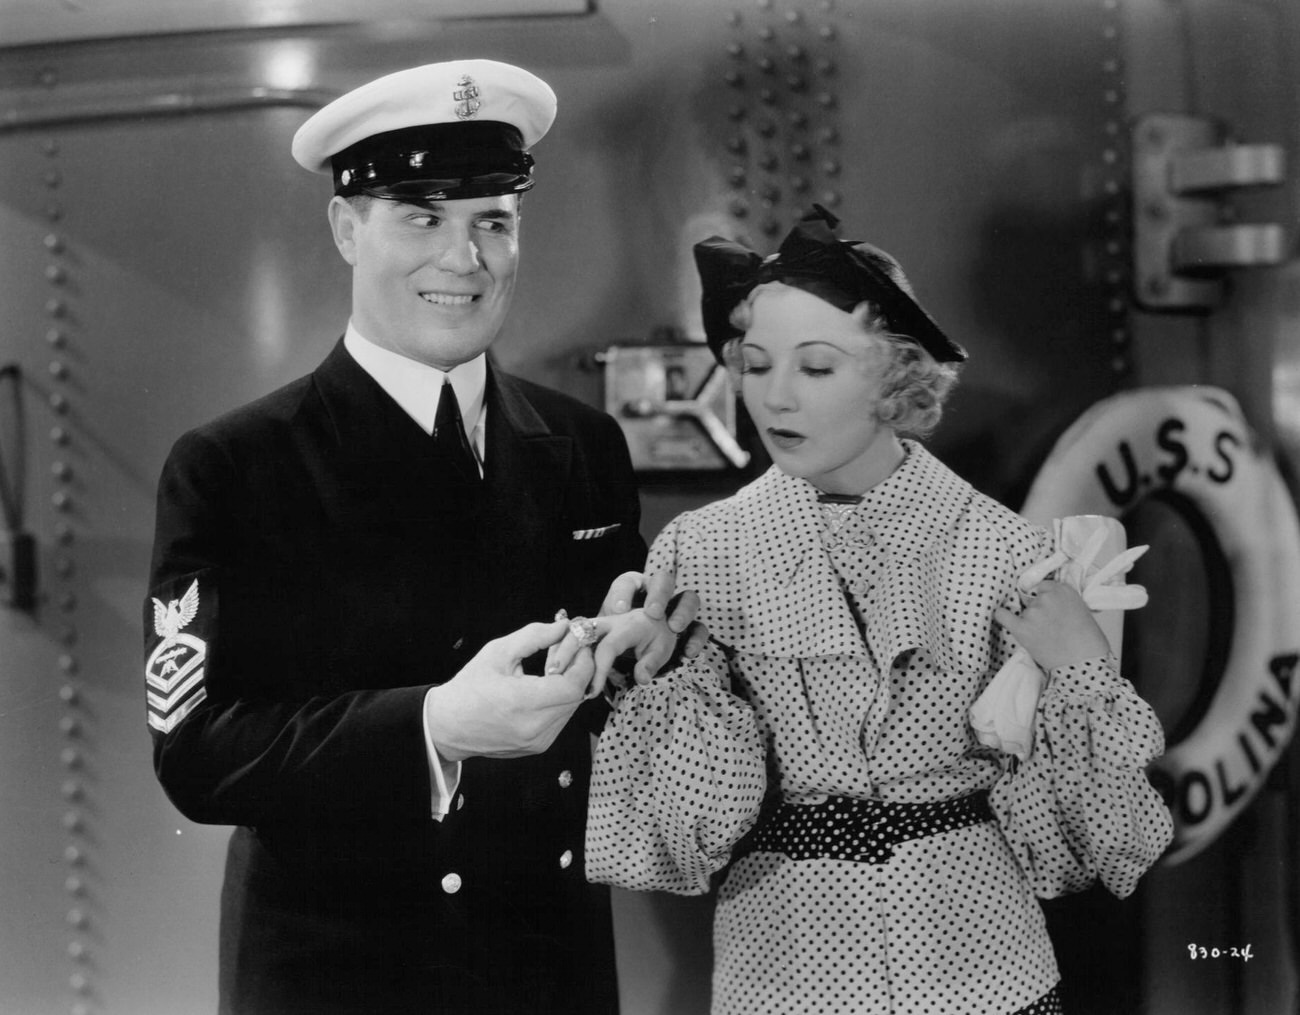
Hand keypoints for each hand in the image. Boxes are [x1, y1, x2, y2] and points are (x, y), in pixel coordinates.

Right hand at [424, 618, 591, 761]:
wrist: (448, 726)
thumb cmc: (470, 686)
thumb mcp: (497, 652)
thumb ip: (534, 636)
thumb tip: (564, 626)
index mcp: (521, 704)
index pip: (573, 685)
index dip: (582, 662)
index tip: (578, 643)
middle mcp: (534, 728)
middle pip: (576, 696)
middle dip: (578, 669)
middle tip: (568, 649)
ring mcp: (538, 741)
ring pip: (572, 707)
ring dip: (570, 684)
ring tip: (553, 666)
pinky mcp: (539, 746)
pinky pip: (561, 718)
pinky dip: (560, 700)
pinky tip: (546, 686)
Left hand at [600, 568, 709, 660]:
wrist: (626, 661)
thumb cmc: (615, 641)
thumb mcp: (606, 635)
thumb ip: (606, 635)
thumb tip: (610, 638)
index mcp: (633, 590)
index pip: (628, 582)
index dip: (624, 593)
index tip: (619, 609)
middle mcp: (657, 594)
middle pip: (664, 580)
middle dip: (660, 594)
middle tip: (653, 613)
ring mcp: (677, 609)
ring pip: (689, 599)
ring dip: (683, 612)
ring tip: (674, 627)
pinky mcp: (690, 630)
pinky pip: (700, 629)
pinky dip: (697, 639)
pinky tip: (688, 652)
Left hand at [994, 580, 1110, 671]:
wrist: (1085, 661)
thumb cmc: (1089, 640)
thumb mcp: (1081, 609)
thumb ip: (1062, 601)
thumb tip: (1048, 603)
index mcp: (1063, 590)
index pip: (1044, 588)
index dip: (1047, 600)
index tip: (1050, 609)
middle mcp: (1046, 597)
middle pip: (1033, 601)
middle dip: (1040, 612)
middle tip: (1052, 628)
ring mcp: (1033, 612)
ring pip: (1024, 613)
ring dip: (1031, 622)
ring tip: (1047, 638)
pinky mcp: (1022, 627)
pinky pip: (1002, 615)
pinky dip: (1003, 616)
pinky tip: (1004, 616)